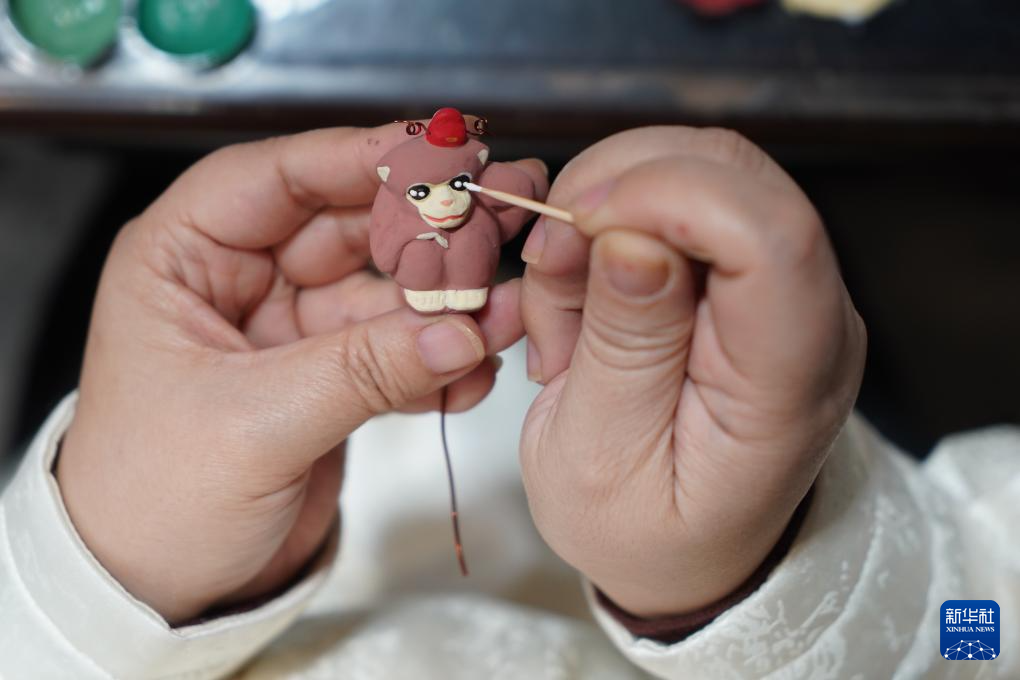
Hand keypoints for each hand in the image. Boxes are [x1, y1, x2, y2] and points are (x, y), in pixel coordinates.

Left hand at [58, 126, 547, 622]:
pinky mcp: (326, 374)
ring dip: (445, 305)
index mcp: (183, 258)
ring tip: (502, 317)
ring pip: (383, 291)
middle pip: (349, 227)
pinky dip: (436, 362)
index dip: (360, 159)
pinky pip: (394, 350)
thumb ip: (362, 370)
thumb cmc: (151, 500)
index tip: (438, 155)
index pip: (279, 178)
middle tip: (499, 225)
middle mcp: (239, 279)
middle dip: (426, 232)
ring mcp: (289, 327)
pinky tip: (472, 373)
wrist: (157, 587)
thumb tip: (458, 331)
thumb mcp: (256, 424)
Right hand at [519, 127, 864, 616]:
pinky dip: (609, 225)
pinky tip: (584, 299)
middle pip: (734, 172)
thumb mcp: (600, 457)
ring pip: (698, 166)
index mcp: (788, 380)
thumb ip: (622, 345)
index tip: (577, 225)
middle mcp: (810, 315)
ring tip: (564, 306)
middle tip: (548, 261)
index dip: (667, 197)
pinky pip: (677, 201)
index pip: (769, 236)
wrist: (689, 552)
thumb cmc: (644, 527)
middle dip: (619, 186)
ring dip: (605, 208)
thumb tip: (630, 235)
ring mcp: (785, 287)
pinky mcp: (748, 273)